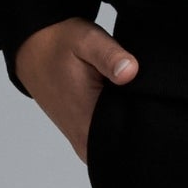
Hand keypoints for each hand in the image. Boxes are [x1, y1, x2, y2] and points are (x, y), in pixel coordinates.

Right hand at [15, 17, 137, 164]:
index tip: (154, 103)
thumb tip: (130, 72)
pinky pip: (111, 140)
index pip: (135, 143)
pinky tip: (122, 104)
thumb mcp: (86, 40)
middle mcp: (87, 144)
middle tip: (145, 96)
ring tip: (131, 98)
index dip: (151, 124)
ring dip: (131, 124)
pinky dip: (120, 124)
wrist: (33, 50)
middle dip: (144, 125)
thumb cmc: (60, 46)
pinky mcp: (84, 138)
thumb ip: (110, 56)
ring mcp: (85, 144)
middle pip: (130, 146)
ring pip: (121, 144)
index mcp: (90, 127)